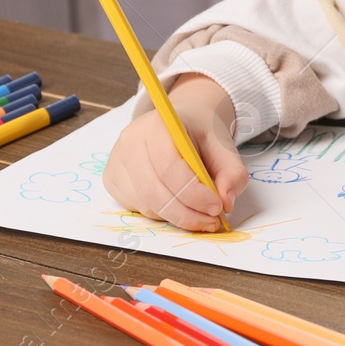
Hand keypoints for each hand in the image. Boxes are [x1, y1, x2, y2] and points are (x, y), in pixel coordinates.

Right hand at [103, 73, 249, 231]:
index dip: (194, 193)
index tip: (217, 207)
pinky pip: (137, 207)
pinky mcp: (112, 179)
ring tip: (201, 216)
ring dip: (176, 217)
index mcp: (156, 124)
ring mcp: (117, 161)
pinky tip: (179, 206)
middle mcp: (130, 141)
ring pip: (145, 203)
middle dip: (186, 213)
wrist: (179, 124)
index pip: (169, 167)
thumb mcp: (224, 147)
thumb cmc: (200, 134)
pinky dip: (162, 214)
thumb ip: (232, 173)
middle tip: (212, 221)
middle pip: (153, 190)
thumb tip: (227, 202)